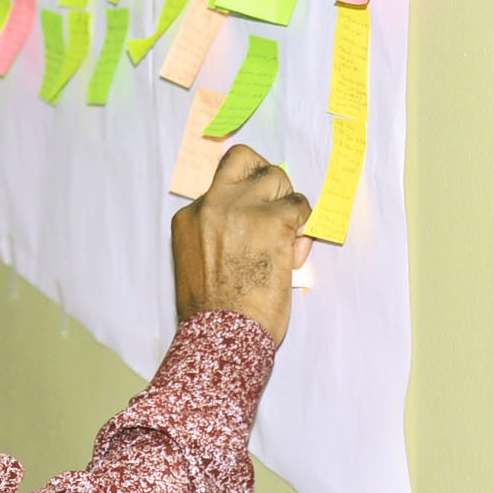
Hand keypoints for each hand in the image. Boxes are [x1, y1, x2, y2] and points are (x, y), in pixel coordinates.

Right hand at [169, 145, 312, 344]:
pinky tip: (296, 248)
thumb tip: (253, 230)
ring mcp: (241, 209)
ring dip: (286, 202)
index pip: (220, 184)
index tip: (253, 211)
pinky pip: (299, 205)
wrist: (222, 334)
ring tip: (288, 232)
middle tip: (275, 206)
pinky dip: (304, 224)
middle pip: (243, 158)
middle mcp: (211, 205)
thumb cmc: (211, 313)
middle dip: (264, 177)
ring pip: (276, 177)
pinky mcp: (272, 220)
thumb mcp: (198, 263)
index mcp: (189, 218)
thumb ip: (217, 237)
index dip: (243, 197)